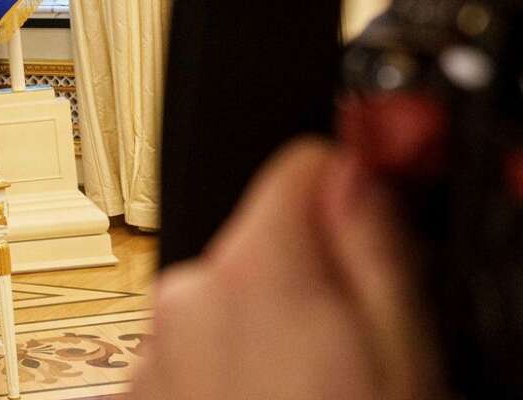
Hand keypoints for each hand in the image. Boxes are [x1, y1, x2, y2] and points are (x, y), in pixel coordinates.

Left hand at [132, 138, 440, 399]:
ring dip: (269, 330)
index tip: (375, 249)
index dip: (351, 200)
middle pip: (265, 242)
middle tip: (351, 355)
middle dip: (311, 280)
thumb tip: (356, 164)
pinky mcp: (143, 383)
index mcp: (255, 272)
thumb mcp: (399, 358)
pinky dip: (232, 368)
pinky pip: (199, 347)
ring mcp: (156, 344)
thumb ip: (375, 251)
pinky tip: (267, 399)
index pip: (300, 167)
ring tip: (309, 389)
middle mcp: (188, 296)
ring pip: (232, 300)